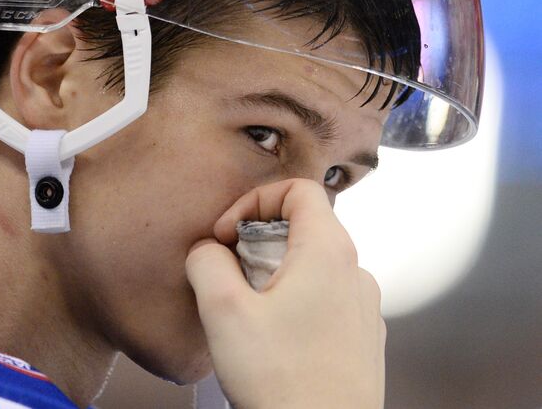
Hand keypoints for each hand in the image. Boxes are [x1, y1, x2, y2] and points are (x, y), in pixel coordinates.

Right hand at [185, 179, 385, 408]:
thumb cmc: (282, 381)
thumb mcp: (224, 312)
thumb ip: (207, 263)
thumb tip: (208, 250)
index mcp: (328, 252)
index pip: (298, 190)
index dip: (255, 201)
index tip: (227, 235)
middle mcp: (355, 271)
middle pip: (304, 226)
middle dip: (258, 242)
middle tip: (232, 276)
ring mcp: (363, 303)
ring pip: (314, 263)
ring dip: (276, 272)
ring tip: (251, 310)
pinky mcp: (362, 332)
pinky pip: (326, 295)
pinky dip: (297, 298)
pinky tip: (277, 335)